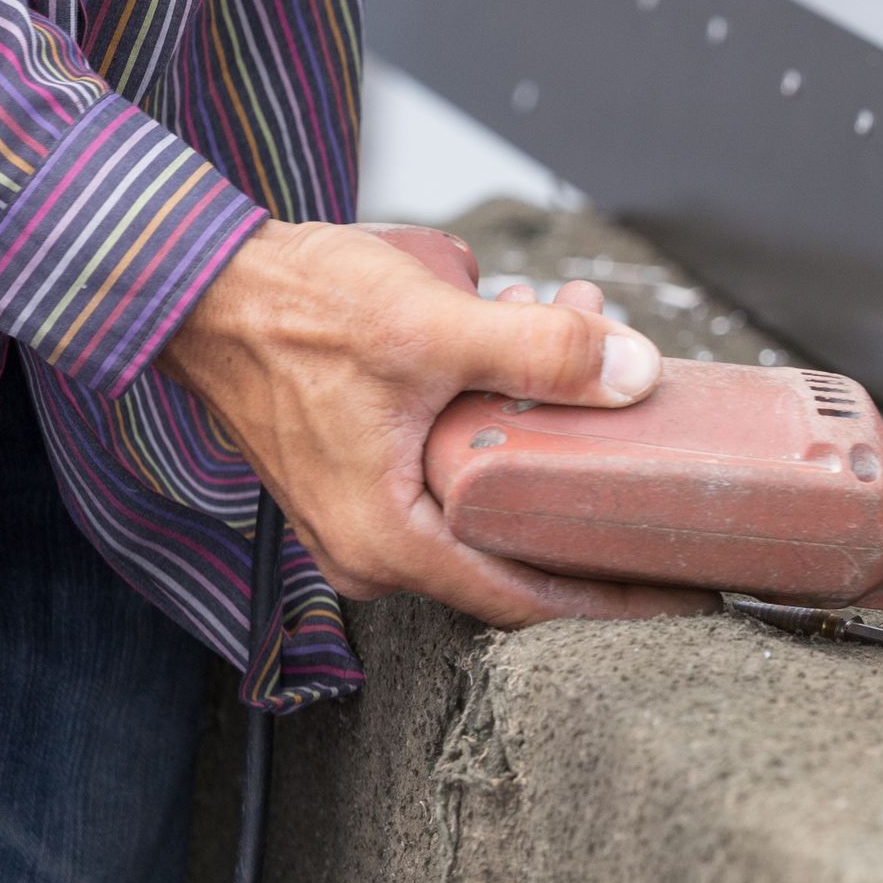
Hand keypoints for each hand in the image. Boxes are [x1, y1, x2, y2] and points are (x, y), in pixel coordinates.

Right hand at [159, 219, 719, 624]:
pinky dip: (500, 406)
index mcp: (393, 544)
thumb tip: (633, 372)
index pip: (532, 600)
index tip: (689, 593)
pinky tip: (525, 328)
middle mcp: (378, 550)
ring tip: (582, 324)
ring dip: (544, 416)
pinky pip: (459, 461)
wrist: (194, 283)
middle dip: (589, 469)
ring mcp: (368, 518)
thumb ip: (541, 352)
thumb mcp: (431, 325)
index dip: (619, 598)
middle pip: (521, 539)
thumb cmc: (289, 311)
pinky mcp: (365, 476)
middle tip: (647, 416)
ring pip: (492, 487)